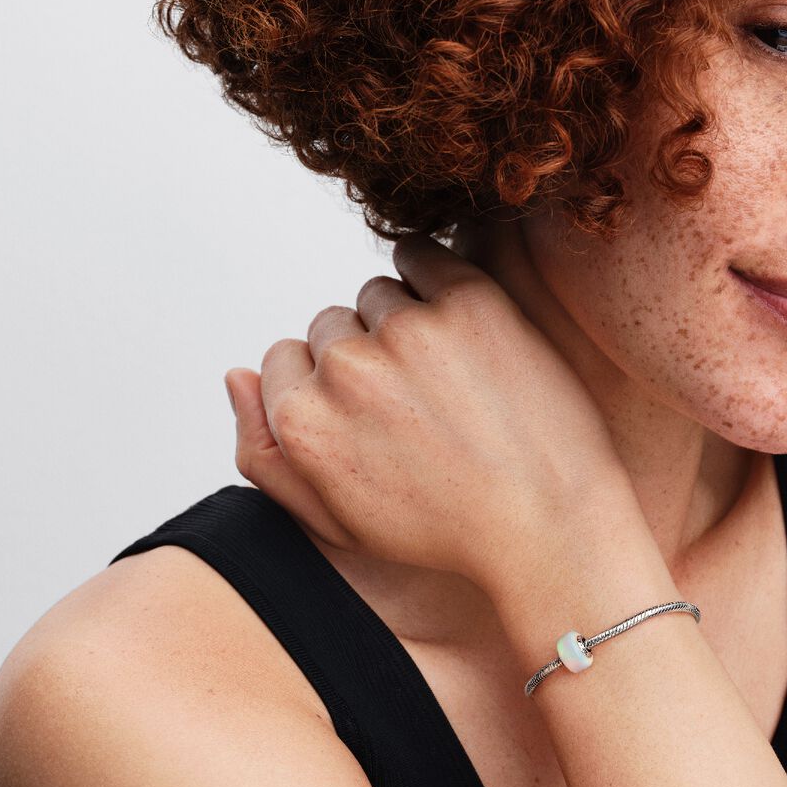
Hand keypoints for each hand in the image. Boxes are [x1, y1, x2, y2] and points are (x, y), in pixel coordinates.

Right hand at [224, 234, 632, 590]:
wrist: (549, 529)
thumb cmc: (444, 531)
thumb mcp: (336, 520)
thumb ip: (265, 454)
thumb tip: (237, 375)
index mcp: (302, 423)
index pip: (285, 359)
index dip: (331, 388)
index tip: (377, 418)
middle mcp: (345, 371)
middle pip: (331, 326)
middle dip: (366, 355)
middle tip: (422, 407)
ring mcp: (408, 330)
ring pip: (378, 296)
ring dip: (404, 322)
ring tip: (453, 380)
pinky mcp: (468, 301)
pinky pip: (421, 255)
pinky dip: (431, 275)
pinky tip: (461, 324)